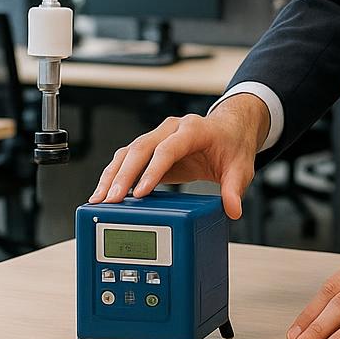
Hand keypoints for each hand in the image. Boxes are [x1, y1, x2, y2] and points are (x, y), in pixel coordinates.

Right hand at [88, 94, 269, 219]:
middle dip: (123, 175)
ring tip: (100, 199)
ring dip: (112, 176)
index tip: (139, 192)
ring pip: (128, 152)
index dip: (152, 170)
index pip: (168, 149)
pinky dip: (115, 175)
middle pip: (140, 149)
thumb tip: (232, 209)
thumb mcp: (240, 167)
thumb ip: (234, 188)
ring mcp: (158, 135)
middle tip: (111, 199)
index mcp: (193, 129)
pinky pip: (128, 159)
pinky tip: (106, 193)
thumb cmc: (232, 145)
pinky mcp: (151, 148)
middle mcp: (171, 129)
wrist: (228, 130)